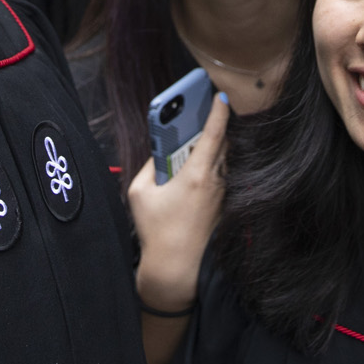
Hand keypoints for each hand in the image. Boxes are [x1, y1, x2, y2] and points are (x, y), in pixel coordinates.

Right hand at [126, 91, 229, 314]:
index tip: (219, 95)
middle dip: (212, 125)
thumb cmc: (156, 231)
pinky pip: (220, 176)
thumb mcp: (140, 193)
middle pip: (221, 143)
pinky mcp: (222, 206)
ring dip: (211, 147)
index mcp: (196, 174)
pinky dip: (211, 166)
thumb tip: (158, 152)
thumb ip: (149, 166)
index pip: (213, 133)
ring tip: (193, 138)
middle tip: (200, 111)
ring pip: (223, 160)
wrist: (177, 268)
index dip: (218, 111)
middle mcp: (215, 182)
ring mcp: (222, 194)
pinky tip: (194, 168)